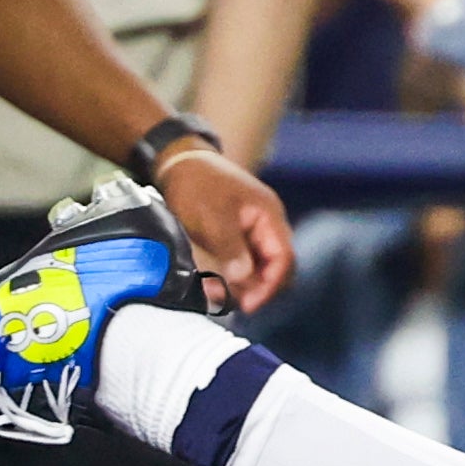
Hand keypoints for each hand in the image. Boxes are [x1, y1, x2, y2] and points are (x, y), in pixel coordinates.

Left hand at [158, 145, 297, 313]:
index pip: (284, 259)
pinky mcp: (237, 237)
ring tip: (216, 294)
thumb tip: (245, 278)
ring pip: (258, 269)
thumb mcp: (212, 216)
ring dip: (242, 286)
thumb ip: (231, 248)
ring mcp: (252, 232)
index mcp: (268, 217)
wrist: (180, 161)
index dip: (271, 285)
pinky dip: (231, 277)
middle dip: (258, 289)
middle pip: (276, 268)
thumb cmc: (198, 184)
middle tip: (232, 303)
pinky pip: (242, 263)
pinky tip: (213, 284)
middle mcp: (266, 226)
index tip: (250, 304)